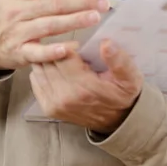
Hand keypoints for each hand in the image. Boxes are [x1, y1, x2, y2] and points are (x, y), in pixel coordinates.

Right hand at [0, 0, 108, 71]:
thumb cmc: (14, 11)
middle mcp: (15, 9)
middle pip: (53, 4)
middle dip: (81, 2)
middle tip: (102, 4)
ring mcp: (17, 31)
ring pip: (50, 25)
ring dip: (75, 21)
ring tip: (94, 18)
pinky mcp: (19, 52)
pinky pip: (39, 51)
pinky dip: (55, 50)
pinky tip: (72, 47)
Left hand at [29, 40, 143, 133]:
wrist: (117, 122)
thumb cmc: (122, 95)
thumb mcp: (130, 77)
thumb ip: (119, 60)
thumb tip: (106, 43)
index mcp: (84, 88)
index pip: (63, 56)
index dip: (68, 45)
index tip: (78, 46)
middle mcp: (65, 97)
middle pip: (48, 61)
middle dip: (56, 51)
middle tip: (70, 51)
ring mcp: (55, 105)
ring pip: (39, 70)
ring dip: (47, 60)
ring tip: (63, 59)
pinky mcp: (49, 109)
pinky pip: (35, 81)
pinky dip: (42, 71)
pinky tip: (56, 69)